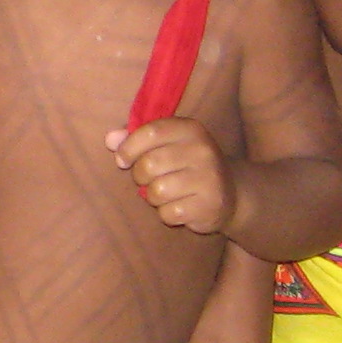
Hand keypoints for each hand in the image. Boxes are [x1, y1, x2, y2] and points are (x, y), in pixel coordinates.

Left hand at [109, 117, 234, 234]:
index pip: (150, 132)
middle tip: (149, 179)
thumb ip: (136, 138)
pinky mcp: (209, 205)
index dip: (128, 148)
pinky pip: (168, 213)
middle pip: (149, 164)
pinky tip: (179, 206)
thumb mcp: (167, 144)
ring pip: (157, 191)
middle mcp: (202, 150)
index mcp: (190, 129)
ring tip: (165, 193)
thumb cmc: (187, 165)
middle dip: (140, 176)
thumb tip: (110, 139)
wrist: (231, 193)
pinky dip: (166, 213)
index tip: (122, 160)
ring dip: (153, 197)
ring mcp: (208, 178)